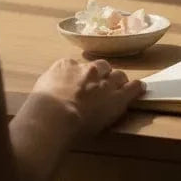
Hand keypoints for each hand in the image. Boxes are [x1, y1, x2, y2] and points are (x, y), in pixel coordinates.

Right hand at [31, 56, 145, 138]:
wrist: (55, 115)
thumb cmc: (41, 106)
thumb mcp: (41, 88)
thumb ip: (52, 84)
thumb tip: (52, 89)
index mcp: (67, 65)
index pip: (78, 66)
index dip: (80, 76)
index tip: (79, 85)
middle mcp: (88, 69)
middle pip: (101, 67)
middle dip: (102, 75)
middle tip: (100, 86)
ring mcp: (104, 82)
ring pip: (118, 75)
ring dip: (117, 82)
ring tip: (119, 89)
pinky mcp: (117, 97)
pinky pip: (132, 87)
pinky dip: (136, 88)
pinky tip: (139, 89)